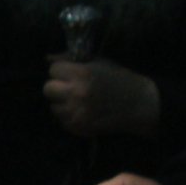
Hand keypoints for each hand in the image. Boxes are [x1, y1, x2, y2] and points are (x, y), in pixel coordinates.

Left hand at [43, 56, 161, 139]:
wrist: (138, 103)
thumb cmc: (118, 79)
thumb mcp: (99, 62)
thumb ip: (71, 59)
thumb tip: (48, 57)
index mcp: (82, 73)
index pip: (53, 69)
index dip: (61, 71)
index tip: (70, 73)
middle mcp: (76, 93)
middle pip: (47, 89)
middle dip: (57, 87)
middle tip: (70, 88)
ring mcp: (76, 112)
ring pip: (53, 107)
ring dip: (62, 103)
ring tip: (78, 100)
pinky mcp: (78, 127)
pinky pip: (62, 121)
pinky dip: (69, 116)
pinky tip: (83, 111)